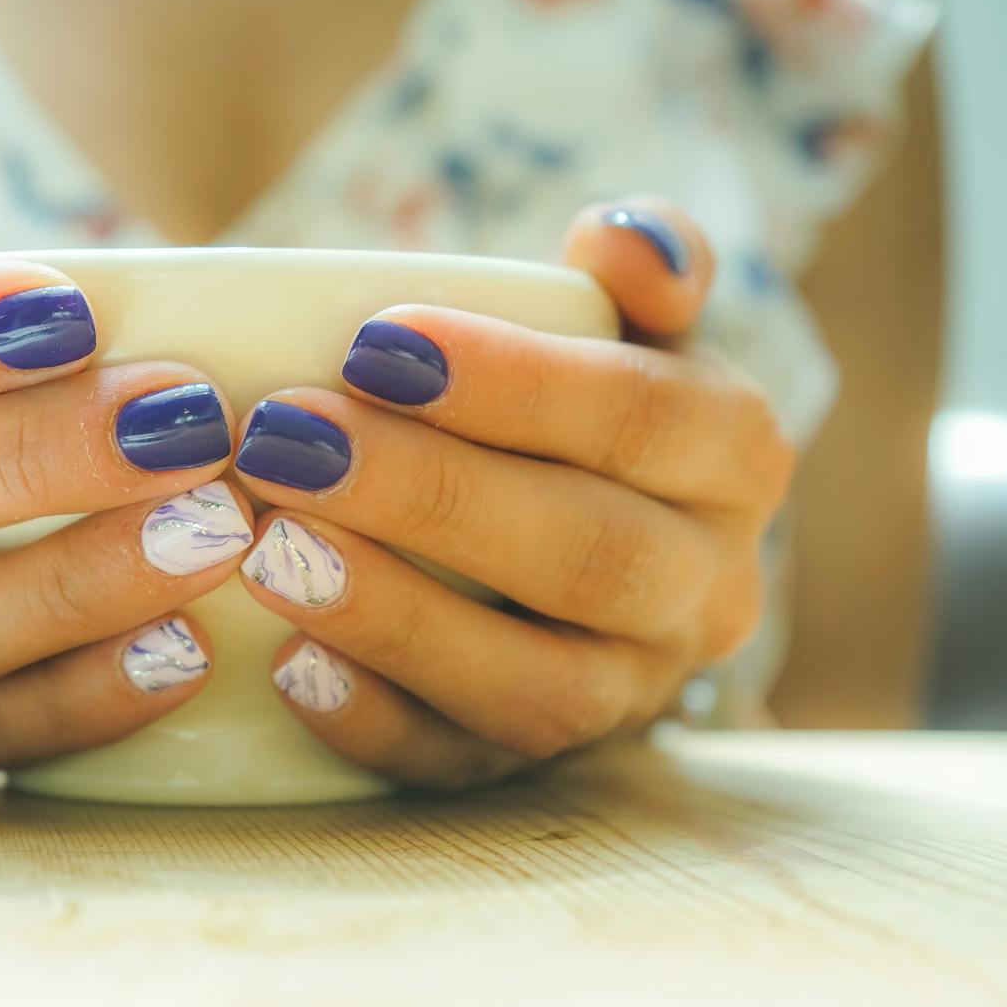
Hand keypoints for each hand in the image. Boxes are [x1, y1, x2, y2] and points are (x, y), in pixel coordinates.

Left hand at [232, 199, 793, 788]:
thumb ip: (640, 271)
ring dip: (397, 620)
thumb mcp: (628, 329)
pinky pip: (465, 769)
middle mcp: (706, 593)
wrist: (587, 549)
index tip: (373, 341)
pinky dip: (376, 724)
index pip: (642, 419)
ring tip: (271, 551)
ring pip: (537, 687)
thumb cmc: (581, 413)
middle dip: (427, 495)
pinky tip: (288, 666)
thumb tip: (623, 237)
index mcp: (735, 460)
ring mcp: (627, 696)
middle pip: (585, 555)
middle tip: (283, 438)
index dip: (512, 383)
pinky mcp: (538, 769)